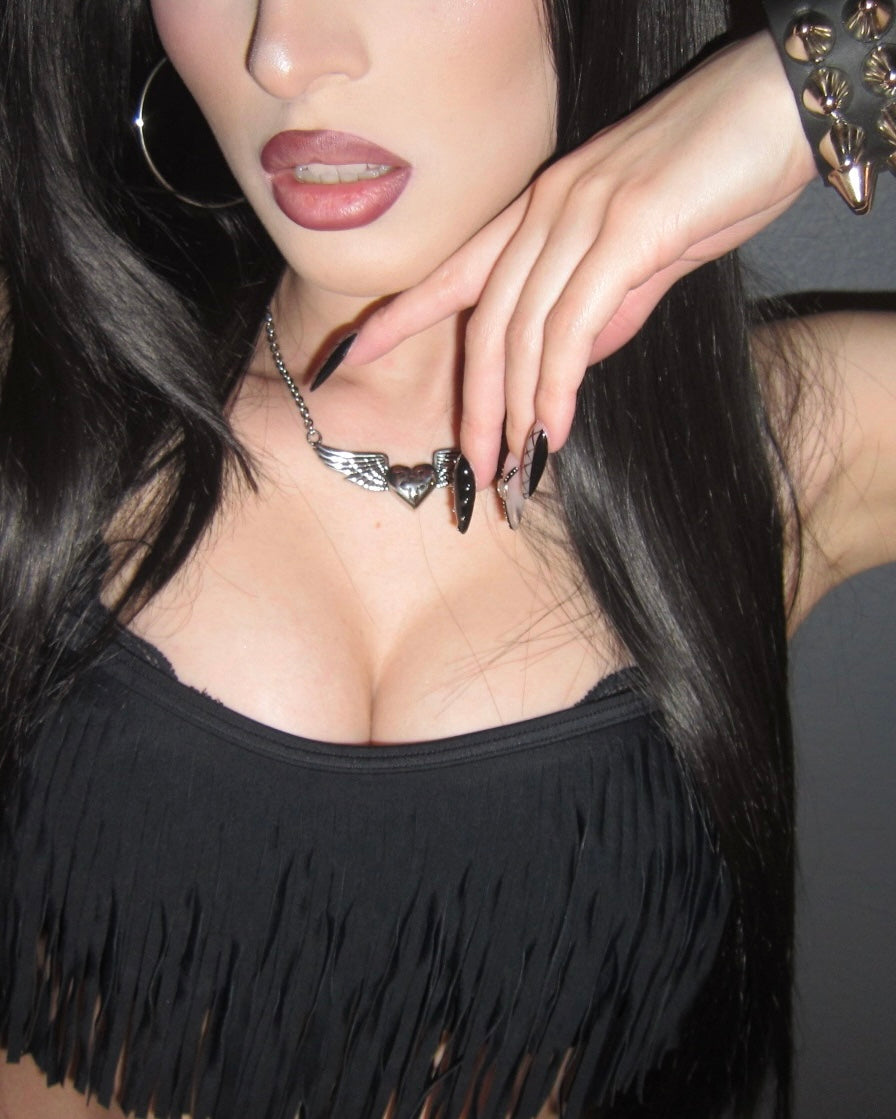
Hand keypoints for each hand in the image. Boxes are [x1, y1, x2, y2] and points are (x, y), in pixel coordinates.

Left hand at [348, 31, 816, 487]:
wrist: (785, 105)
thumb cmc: (723, 174)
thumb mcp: (651, 252)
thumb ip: (607, 306)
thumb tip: (572, 363)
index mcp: (543, 207)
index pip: (456, 271)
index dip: (401, 315)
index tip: (352, 355)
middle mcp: (547, 207)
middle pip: (485, 320)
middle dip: (475, 403)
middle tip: (474, 469)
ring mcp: (582, 213)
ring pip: (522, 328)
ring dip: (514, 409)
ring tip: (513, 469)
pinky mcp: (628, 227)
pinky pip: (573, 323)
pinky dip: (557, 384)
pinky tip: (555, 428)